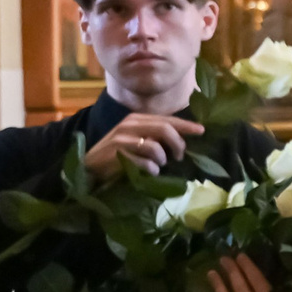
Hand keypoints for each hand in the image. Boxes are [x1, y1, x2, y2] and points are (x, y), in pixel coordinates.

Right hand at [83, 113, 202, 177]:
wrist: (91, 166)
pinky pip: (145, 163)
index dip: (185, 125)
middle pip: (164, 129)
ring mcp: (122, 139)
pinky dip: (152, 170)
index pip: (166, 119)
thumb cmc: (119, 154)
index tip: (201, 130)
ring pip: (155, 147)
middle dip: (178, 144)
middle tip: (180, 156)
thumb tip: (183, 140)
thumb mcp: (138, 140)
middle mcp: (130, 125)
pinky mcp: (118, 154)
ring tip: (158, 165)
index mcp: (137, 119)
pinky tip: (148, 172)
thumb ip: (156, 136)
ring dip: (162, 159)